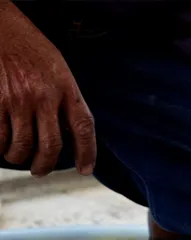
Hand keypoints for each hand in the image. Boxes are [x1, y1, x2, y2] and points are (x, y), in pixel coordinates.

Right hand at [0, 2, 95, 176]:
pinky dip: (0, 146)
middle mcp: (44, 95)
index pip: (83, 127)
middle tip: (40, 170)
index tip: (85, 169)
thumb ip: (66, 99)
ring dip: (19, 157)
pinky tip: (2, 144)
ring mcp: (18, 99)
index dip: (87, 153)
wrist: (0, 23)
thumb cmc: (30, 48)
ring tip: (17, 155)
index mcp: (65, 86)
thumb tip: (70, 134)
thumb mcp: (58, 69)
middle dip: (45, 165)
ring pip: (22, 146)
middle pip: (51, 146)